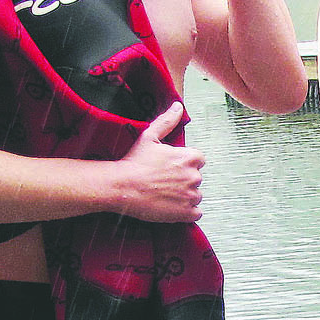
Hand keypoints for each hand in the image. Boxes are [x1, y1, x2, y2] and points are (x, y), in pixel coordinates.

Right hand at [109, 104, 203, 222]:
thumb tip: (178, 107)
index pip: (198, 160)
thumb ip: (167, 121)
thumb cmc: (133, 163)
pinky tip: (170, 207)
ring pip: (195, 196)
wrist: (122, 187)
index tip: (171, 168)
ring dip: (184, 197)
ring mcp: (191, 196)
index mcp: (190, 157)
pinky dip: (186, 212)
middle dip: (183, 181)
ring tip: (164, 195)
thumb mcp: (149, 136)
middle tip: (163, 182)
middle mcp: (194, 176)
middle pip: (196, 179)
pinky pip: (195, 213)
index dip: (184, 164)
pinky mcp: (186, 213)